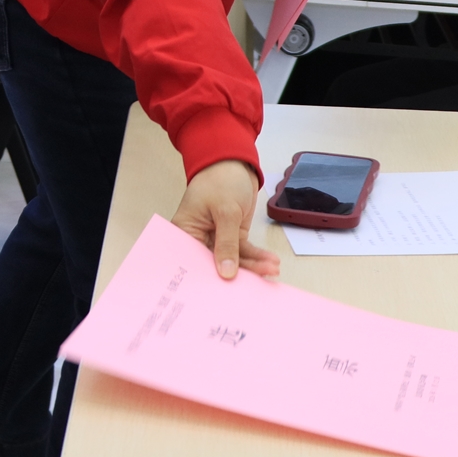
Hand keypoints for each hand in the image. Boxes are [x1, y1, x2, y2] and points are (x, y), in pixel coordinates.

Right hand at [171, 159, 279, 279]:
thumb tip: (227, 274)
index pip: (194, 261)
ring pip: (234, 259)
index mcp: (185, 232)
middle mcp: (198, 239)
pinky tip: (270, 262)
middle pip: (215, 264)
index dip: (208, 278)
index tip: (224, 294)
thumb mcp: (225, 211)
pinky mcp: (232, 236)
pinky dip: (257, 256)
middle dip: (237, 274)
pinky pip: (244, 251)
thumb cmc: (220, 179)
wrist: (235, 161)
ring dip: (254, 265)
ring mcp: (216, 238)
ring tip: (272, 269)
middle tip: (255, 287)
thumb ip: (227, 244)